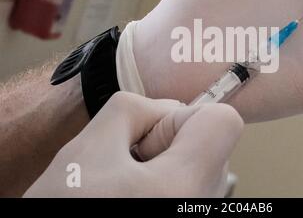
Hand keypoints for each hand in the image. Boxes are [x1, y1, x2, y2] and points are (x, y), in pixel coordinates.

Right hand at [24, 92, 242, 197]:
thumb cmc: (64, 209)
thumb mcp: (87, 148)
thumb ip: (133, 109)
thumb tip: (167, 109)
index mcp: (184, 187)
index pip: (224, 122)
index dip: (187, 115)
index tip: (151, 134)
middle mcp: (202, 208)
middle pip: (211, 145)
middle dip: (170, 141)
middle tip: (129, 163)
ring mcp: (200, 217)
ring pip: (200, 166)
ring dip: (167, 162)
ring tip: (127, 184)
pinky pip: (192, 186)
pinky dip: (167, 182)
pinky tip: (134, 195)